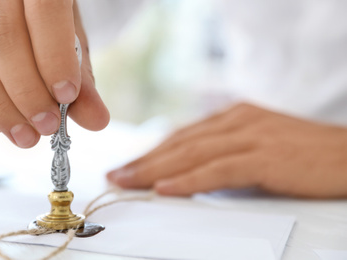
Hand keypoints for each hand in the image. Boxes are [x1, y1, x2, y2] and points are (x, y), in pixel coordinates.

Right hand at [0, 0, 108, 147]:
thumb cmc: (46, 16)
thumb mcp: (70, 35)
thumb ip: (81, 74)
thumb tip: (96, 120)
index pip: (43, 11)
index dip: (53, 56)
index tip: (67, 96)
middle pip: (1, 37)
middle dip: (25, 91)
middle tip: (46, 127)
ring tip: (23, 135)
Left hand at [107, 103, 346, 198]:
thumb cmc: (306, 155)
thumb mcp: (259, 146)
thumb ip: (226, 152)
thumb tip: (191, 171)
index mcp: (235, 117)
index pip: (183, 135)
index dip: (151, 152)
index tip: (127, 166)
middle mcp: (237, 121)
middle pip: (179, 143)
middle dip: (144, 161)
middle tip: (115, 176)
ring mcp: (250, 136)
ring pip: (190, 155)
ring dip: (154, 170)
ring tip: (127, 182)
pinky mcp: (264, 157)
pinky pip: (217, 170)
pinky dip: (188, 181)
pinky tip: (164, 189)